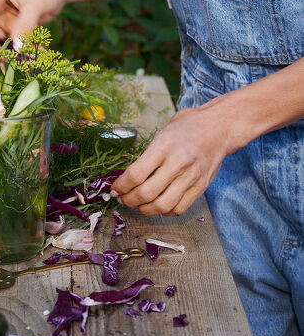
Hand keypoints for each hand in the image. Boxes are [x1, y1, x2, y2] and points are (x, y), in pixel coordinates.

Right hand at [0, 0, 68, 54]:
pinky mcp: (13, 25)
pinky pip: (12, 42)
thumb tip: (17, 49)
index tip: (1, 50)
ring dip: (11, 52)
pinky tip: (35, 55)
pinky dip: (21, 50)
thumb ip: (25, 25)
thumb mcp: (36, 3)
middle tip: (14, 60)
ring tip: (27, 59)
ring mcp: (2, 17)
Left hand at [111, 105, 231, 214]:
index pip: (136, 174)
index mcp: (164, 145)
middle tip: (123, 199)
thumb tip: (129, 175)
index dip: (121, 186)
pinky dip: (165, 211)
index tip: (115, 188)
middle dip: (129, 200)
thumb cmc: (188, 125)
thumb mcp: (163, 130)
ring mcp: (191, 177)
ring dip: (145, 210)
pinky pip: (179, 208)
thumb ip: (148, 152)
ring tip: (138, 205)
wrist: (220, 127)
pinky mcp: (201, 186)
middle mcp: (177, 163)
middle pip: (146, 193)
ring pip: (162, 206)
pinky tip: (158, 205)